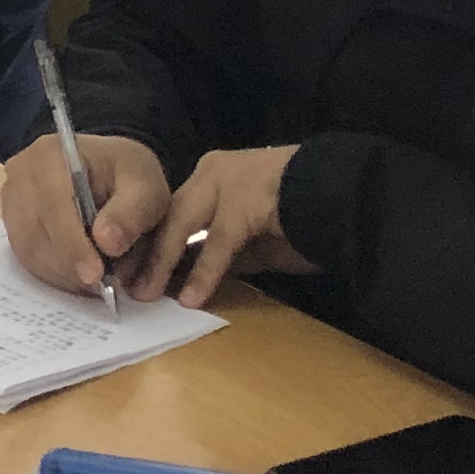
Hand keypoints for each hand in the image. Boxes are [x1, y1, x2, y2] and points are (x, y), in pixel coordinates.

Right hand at [2, 130, 167, 298]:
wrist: (110, 173)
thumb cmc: (128, 176)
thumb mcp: (146, 187)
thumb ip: (132, 213)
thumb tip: (108, 244)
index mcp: (50, 155)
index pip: (53, 203)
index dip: (72, 243)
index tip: (96, 274)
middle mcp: (20, 174)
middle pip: (36, 231)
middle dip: (70, 265)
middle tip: (104, 286)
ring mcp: (11, 200)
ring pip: (29, 250)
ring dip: (64, 274)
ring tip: (98, 282)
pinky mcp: (13, 224)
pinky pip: (28, 258)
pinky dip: (56, 274)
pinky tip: (81, 277)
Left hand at [132, 143, 315, 308]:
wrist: (347, 196)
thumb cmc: (302, 218)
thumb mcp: (251, 238)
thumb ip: (221, 250)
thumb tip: (188, 274)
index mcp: (210, 177)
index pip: (168, 212)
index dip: (149, 244)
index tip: (130, 271)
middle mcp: (211, 175)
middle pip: (167, 217)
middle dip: (145, 253)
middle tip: (127, 286)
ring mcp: (228, 184)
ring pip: (183, 226)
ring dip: (163, 264)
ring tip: (147, 294)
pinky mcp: (247, 202)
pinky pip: (218, 243)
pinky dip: (203, 273)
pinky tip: (191, 298)